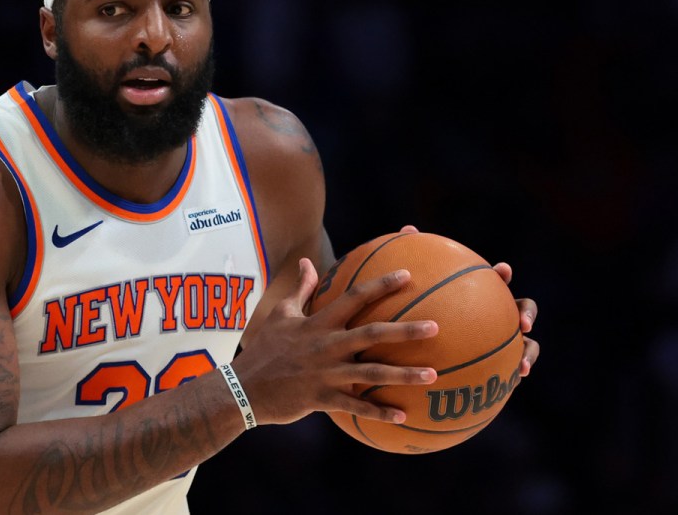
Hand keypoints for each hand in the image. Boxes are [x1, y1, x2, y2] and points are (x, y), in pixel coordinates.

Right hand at [233, 258, 438, 426]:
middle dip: (404, 330)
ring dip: (403, 375)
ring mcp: (325, 373)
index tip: (407, 276)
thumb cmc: (264, 349)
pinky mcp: (322, 399)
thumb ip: (301, 289)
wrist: (242, 388)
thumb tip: (308, 262)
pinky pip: (355, 407)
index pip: (354, 297)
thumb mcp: (281, 314)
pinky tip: (403, 416)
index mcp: (318, 323)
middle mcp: (326, 345)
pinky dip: (379, 412)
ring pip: (370, 372)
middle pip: (371, 333)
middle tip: (435, 327)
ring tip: (433, 375)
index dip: (381, 285)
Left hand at [401, 223, 539, 376]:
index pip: (495, 281)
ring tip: (521, 368)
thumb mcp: (408, 293)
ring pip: (525, 347)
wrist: (417, 354)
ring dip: (528, 355)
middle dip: (526, 314)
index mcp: (479, 298)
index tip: (502, 270)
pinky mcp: (495, 372)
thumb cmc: (416, 316)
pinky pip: (504, 378)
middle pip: (521, 310)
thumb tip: (407, 229)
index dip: (501, 275)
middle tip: (522, 323)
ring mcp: (500, 345)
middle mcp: (494, 319)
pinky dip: (506, 383)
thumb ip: (412, 263)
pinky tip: (498, 392)